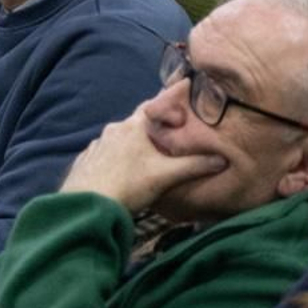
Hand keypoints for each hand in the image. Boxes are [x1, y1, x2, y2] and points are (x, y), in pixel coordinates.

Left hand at [61, 105, 225, 213]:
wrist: (87, 209)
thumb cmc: (129, 186)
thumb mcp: (167, 176)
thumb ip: (196, 165)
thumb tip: (224, 159)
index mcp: (134, 126)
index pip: (154, 104)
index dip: (168, 102)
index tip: (181, 99)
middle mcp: (112, 130)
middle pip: (137, 123)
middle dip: (152, 128)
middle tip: (168, 136)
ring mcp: (95, 146)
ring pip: (119, 139)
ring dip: (131, 144)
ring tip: (144, 157)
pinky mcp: (83, 162)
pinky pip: (103, 154)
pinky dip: (114, 158)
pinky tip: (120, 171)